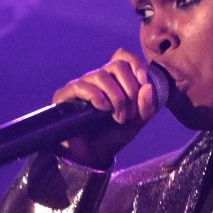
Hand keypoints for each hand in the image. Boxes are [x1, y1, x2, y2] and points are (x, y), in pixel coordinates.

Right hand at [51, 48, 157, 167]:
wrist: (93, 156)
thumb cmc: (113, 136)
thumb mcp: (137, 122)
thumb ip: (146, 106)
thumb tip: (147, 86)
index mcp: (115, 80)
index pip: (122, 56)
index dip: (135, 63)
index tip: (144, 80)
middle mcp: (98, 79)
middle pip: (117, 65)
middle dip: (130, 89)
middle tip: (130, 113)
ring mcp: (81, 86)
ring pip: (102, 75)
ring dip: (117, 97)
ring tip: (118, 117)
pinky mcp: (65, 96)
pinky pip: (81, 86)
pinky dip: (97, 96)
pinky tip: (103, 109)